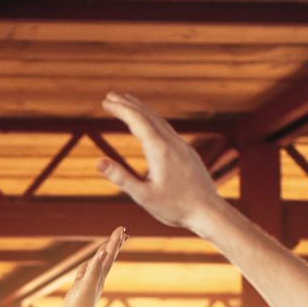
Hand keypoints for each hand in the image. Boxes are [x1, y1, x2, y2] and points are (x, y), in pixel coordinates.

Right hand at [55, 227, 125, 306]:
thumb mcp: (87, 286)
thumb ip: (94, 269)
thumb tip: (104, 252)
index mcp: (100, 276)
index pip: (109, 255)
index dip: (115, 241)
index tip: (122, 229)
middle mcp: (96, 278)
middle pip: (107, 257)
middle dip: (114, 244)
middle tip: (121, 232)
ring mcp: (88, 284)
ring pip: (96, 264)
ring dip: (103, 253)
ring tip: (109, 245)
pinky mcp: (79, 289)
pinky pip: (84, 273)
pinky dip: (87, 266)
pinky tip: (87, 264)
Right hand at [99, 92, 226, 230]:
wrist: (209, 211)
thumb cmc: (175, 207)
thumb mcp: (143, 196)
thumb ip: (121, 178)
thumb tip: (99, 162)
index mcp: (159, 150)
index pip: (137, 121)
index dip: (120, 109)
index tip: (106, 101)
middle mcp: (172, 142)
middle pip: (148, 115)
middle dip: (128, 104)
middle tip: (110, 96)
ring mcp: (182, 145)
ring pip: (159, 120)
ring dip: (141, 109)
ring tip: (127, 102)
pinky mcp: (187, 151)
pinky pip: (167, 128)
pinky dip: (153, 119)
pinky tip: (149, 124)